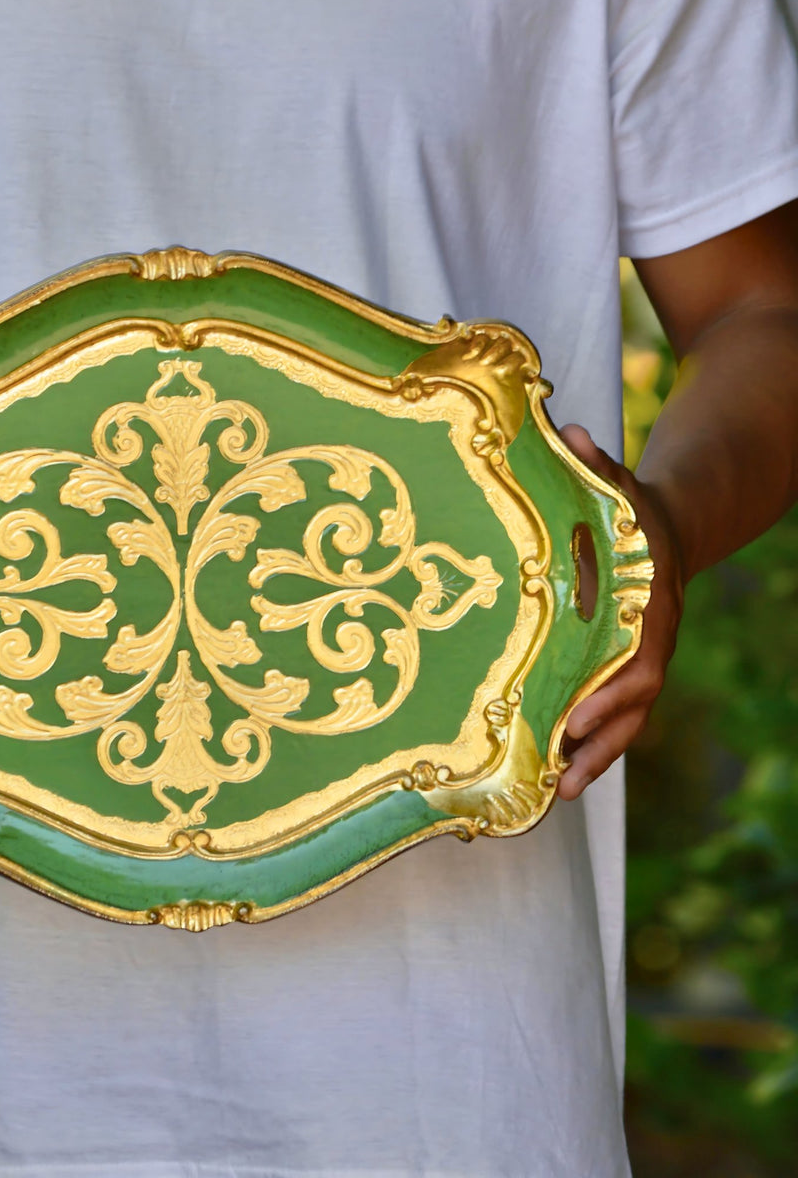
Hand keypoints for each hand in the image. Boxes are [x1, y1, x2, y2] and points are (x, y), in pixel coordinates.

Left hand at [556, 425, 685, 799]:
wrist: (669, 528)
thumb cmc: (631, 509)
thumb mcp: (616, 484)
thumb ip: (594, 465)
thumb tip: (569, 431)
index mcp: (648, 606)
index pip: (637, 661)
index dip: (611, 693)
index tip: (576, 718)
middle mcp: (650, 642)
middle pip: (633, 705)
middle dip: (600, 742)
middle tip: (561, 776)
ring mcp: (642, 662)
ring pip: (627, 722)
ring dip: (597, 758)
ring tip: (558, 794)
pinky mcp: (626, 674)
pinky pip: (615, 718)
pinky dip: (593, 748)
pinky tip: (559, 777)